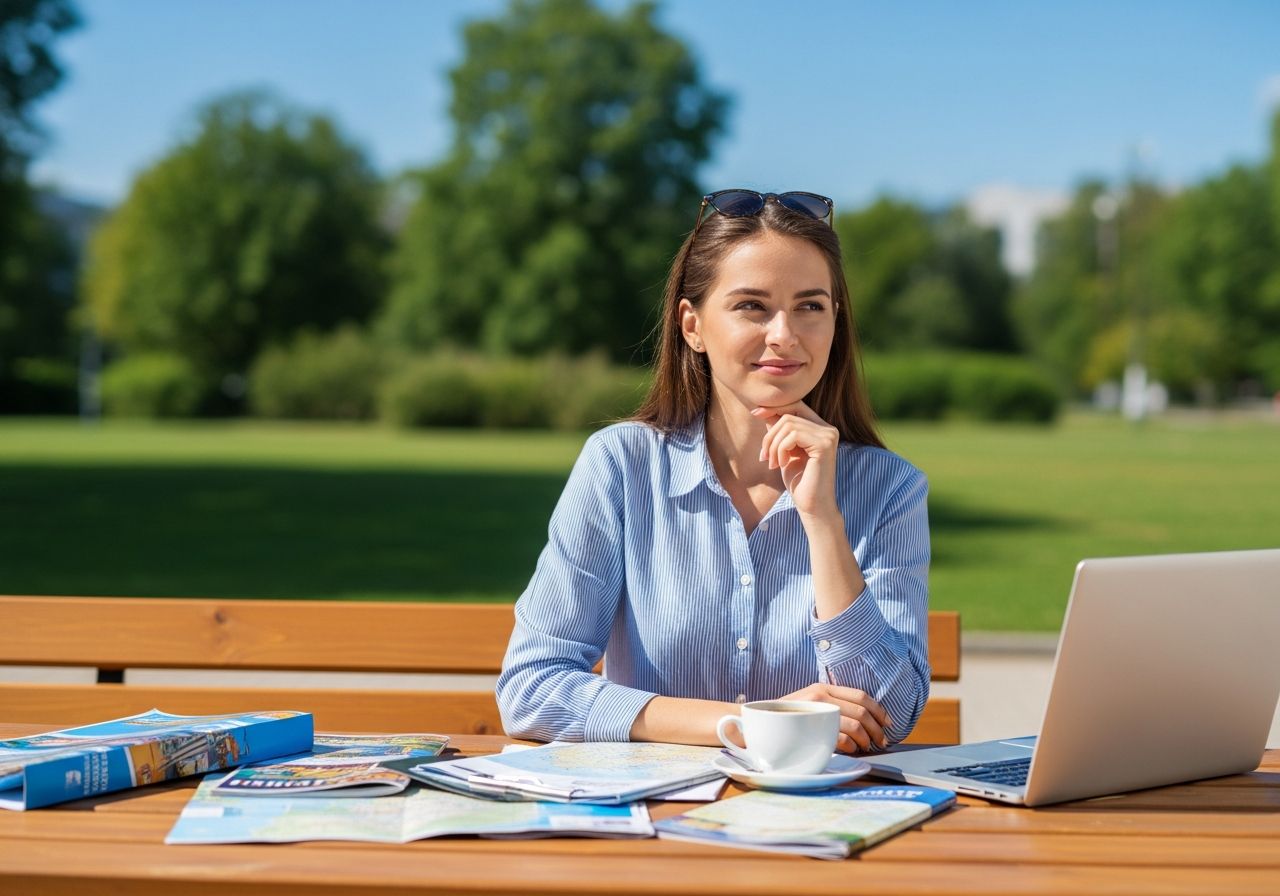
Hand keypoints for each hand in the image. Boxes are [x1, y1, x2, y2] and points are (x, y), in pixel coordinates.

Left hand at [751, 402, 839, 518]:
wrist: (812, 507)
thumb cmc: (799, 481)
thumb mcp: (784, 451)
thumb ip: (779, 431)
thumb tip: (763, 410)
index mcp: (820, 428)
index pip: (795, 406)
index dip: (774, 407)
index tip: (755, 413)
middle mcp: (827, 429)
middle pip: (788, 415)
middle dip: (769, 435)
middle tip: (764, 457)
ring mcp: (828, 435)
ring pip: (788, 424)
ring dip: (773, 445)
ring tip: (772, 463)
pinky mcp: (825, 444)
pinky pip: (793, 435)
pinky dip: (781, 449)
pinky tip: (782, 464)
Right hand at [779, 683, 892, 752]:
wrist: (758, 724)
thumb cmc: (788, 718)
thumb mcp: (810, 704)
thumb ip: (832, 705)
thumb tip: (864, 720)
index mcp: (823, 688)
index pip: (861, 696)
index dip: (879, 710)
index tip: (888, 723)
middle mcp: (821, 696)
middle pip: (862, 712)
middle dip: (877, 729)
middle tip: (882, 741)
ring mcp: (816, 711)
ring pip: (855, 725)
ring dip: (866, 739)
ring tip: (867, 747)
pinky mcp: (811, 728)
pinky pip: (842, 738)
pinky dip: (852, 746)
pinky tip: (852, 750)